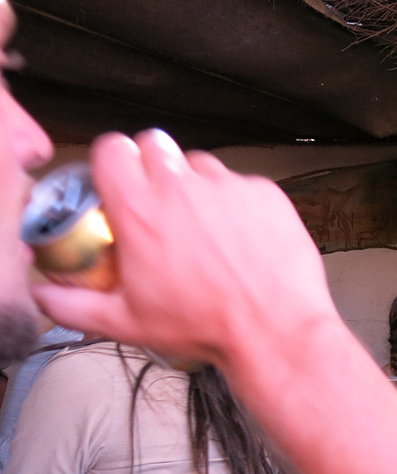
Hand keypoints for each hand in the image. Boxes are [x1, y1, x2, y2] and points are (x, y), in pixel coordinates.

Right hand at [32, 130, 338, 367]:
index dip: (111, 162)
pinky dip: (236, 202)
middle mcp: (183, 188)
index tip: (116, 182)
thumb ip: (73, 304)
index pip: (111, 149)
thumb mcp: (126, 322)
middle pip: (154, 144)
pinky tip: (239, 236)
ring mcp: (228, 186)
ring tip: (202, 225)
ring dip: (194, 185)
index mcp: (141, 211)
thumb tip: (45, 293)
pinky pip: (241, 183)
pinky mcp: (265, 192)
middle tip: (157, 201)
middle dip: (150, 166)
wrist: (273, 329)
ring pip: (200, 163)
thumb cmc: (206, 325)